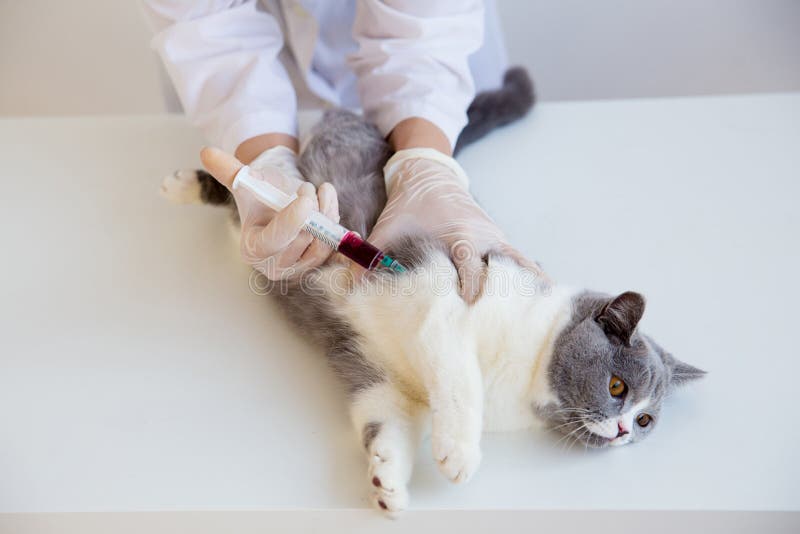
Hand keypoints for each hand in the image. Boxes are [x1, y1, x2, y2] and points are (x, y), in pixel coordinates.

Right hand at [200, 146, 338, 280]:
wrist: (282, 205)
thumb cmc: (263, 195)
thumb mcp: (247, 182)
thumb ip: (229, 171)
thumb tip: (207, 153)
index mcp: (253, 249)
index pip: (276, 240)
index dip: (294, 219)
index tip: (307, 196)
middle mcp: (275, 266)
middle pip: (302, 241)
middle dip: (312, 211)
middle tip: (308, 188)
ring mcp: (299, 270)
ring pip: (322, 245)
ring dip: (328, 215)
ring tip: (322, 192)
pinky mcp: (319, 267)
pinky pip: (335, 256)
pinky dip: (344, 242)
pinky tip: (352, 234)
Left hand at [368, 148, 546, 302]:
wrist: (431, 175)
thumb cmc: (408, 206)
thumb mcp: (387, 229)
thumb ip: (371, 257)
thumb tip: (354, 288)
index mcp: (459, 234)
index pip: (470, 267)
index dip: (473, 290)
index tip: (473, 313)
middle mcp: (483, 238)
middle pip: (502, 272)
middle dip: (502, 300)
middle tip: (506, 329)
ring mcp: (496, 239)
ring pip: (521, 266)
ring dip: (527, 290)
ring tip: (541, 319)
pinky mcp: (501, 242)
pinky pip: (522, 262)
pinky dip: (534, 278)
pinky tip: (547, 300)